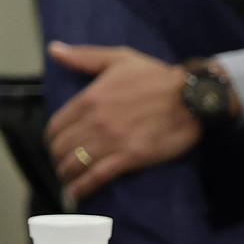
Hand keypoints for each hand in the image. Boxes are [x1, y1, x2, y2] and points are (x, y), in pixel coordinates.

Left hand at [45, 43, 202, 197]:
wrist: (193, 96)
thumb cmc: (156, 76)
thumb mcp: (119, 59)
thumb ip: (83, 57)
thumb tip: (55, 50)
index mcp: (89, 99)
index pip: (55, 127)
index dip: (50, 140)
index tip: (54, 146)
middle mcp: (95, 121)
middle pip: (60, 149)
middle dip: (57, 160)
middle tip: (62, 165)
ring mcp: (112, 141)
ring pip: (74, 165)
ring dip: (66, 176)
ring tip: (69, 181)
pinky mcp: (130, 157)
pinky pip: (97, 177)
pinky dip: (82, 188)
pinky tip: (76, 194)